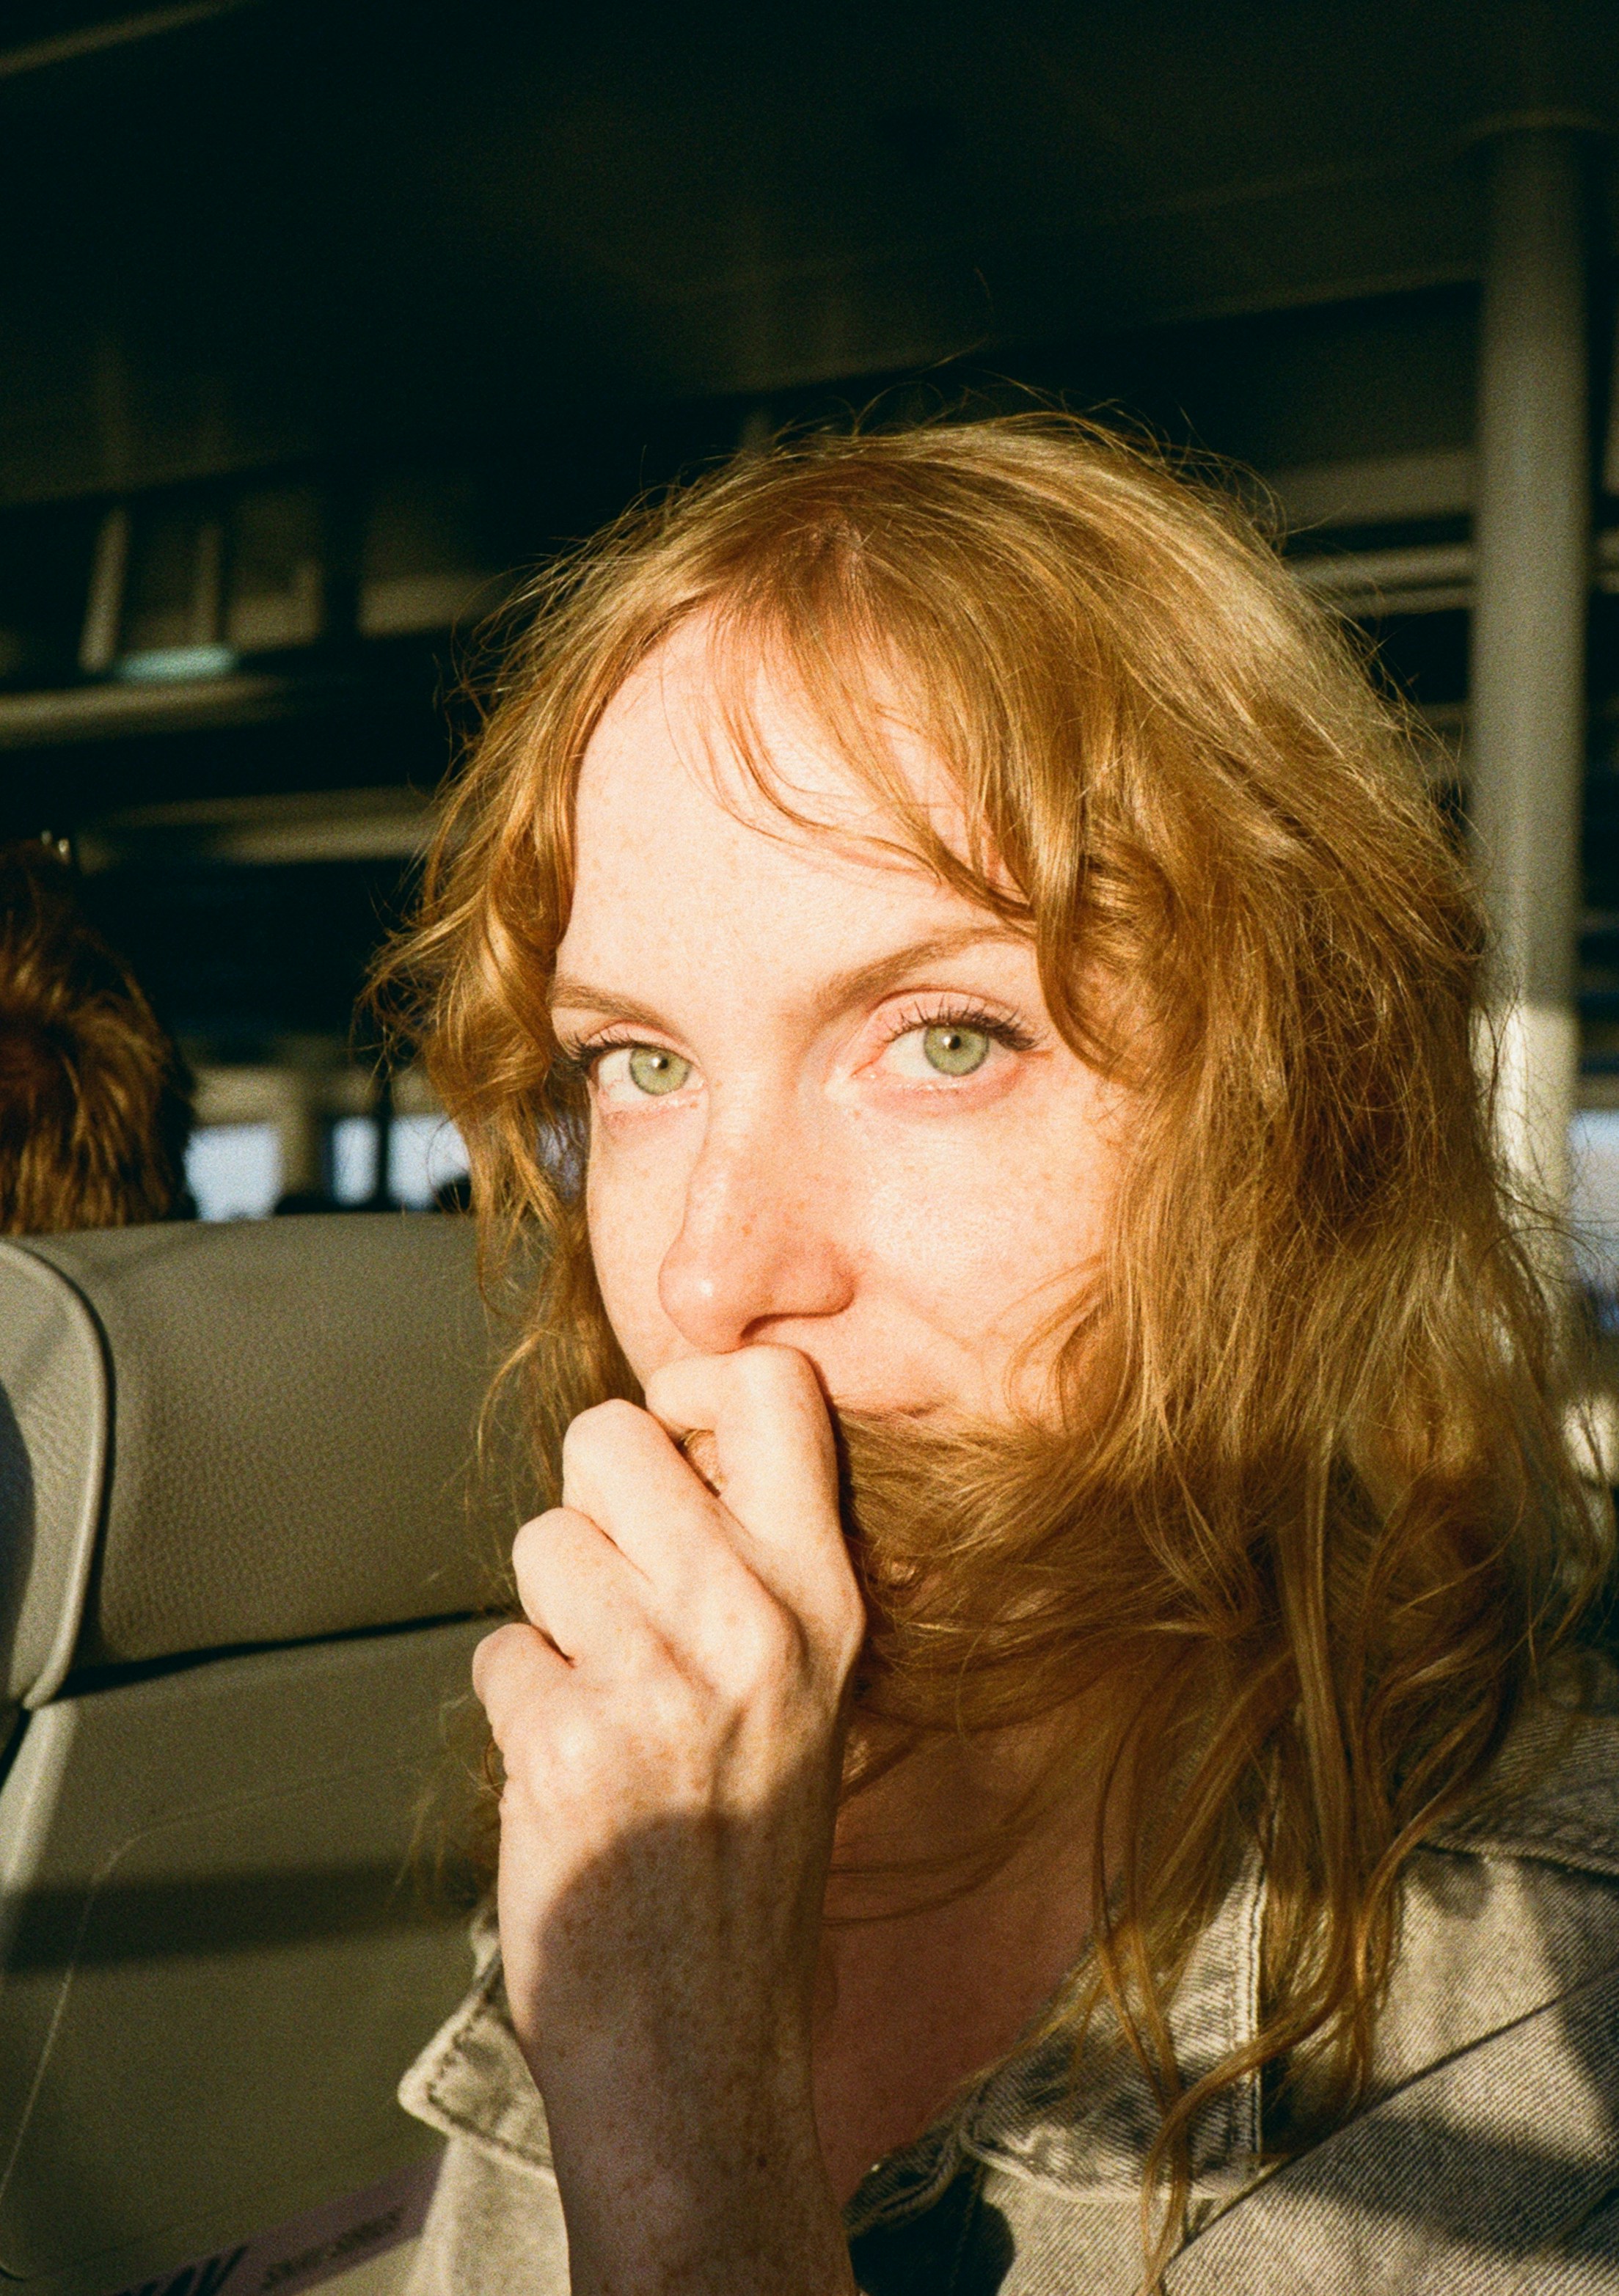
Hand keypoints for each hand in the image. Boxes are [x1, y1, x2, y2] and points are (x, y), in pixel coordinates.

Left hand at [473, 1345, 864, 2295]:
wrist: (707, 2052)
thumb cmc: (745, 1865)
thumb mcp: (808, 1697)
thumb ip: (753, 1571)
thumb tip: (664, 1446)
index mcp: (827, 1597)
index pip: (773, 1385)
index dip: (694, 1385)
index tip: (674, 1441)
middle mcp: (754, 1618)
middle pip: (608, 1435)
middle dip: (589, 1507)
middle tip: (620, 1600)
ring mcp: (660, 1678)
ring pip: (538, 1544)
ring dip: (549, 1621)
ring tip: (606, 1707)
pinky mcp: (568, 1742)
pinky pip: (498, 1653)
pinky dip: (517, 1709)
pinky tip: (571, 1777)